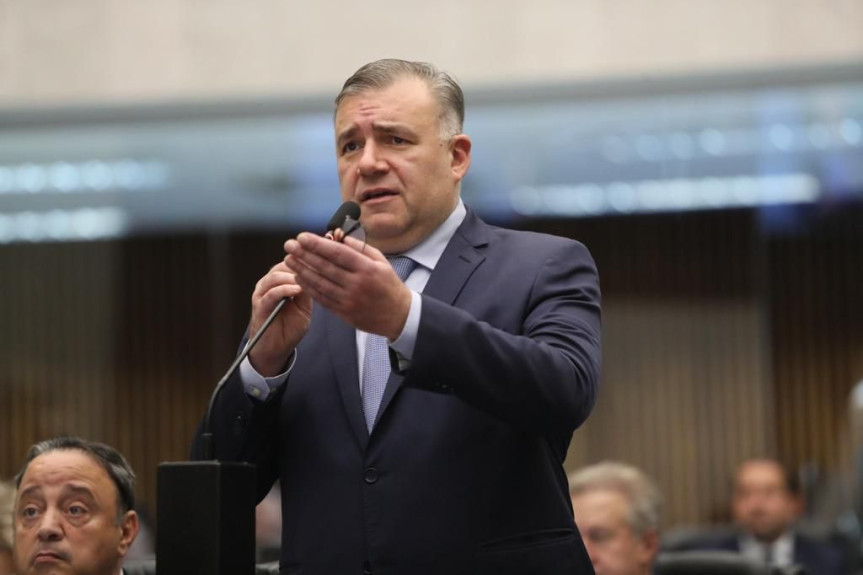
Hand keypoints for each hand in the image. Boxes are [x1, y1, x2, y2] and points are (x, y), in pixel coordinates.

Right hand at [248, 261, 312, 376]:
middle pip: (283, 265)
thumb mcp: (305, 306)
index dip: (306, 260)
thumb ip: (308, 290)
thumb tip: (317, 273)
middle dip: (300, 265)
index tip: (323, 259)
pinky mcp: (260, 306)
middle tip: (316, 267)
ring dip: (292, 277)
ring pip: (275, 276)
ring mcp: (262, 293)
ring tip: (307, 279)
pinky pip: (271, 293)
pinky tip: (297, 290)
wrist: (276, 348)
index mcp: (280, 281)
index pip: (292, 262)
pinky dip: (285, 289)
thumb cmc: (291, 327)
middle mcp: (269, 283)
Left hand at [284, 233, 411, 339]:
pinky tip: (299, 277)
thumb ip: (359, 247)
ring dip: (302, 271)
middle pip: (325, 267)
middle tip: (289, 245)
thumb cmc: (388, 284)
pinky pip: (322, 298)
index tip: (302, 237)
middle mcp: (357, 284)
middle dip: (304, 255)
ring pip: (320, 283)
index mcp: (367, 269)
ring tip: (289, 260)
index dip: (317, 245)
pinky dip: (309, 288)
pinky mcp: (344, 313)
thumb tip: (338, 235)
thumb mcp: (381, 261)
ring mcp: (349, 300)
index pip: (337, 253)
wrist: (398, 315)